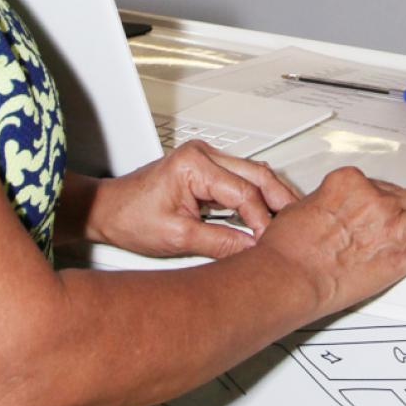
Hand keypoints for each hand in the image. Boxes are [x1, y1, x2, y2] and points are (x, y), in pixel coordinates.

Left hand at [84, 142, 299, 259]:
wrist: (107, 210)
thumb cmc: (130, 217)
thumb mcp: (177, 237)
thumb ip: (219, 243)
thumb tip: (251, 251)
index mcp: (194, 164)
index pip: (244, 193)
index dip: (262, 222)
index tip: (270, 244)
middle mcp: (203, 154)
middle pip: (258, 175)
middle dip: (281, 202)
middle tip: (297, 228)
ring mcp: (206, 158)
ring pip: (254, 174)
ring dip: (273, 197)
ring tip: (289, 222)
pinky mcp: (207, 168)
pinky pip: (243, 178)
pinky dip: (259, 196)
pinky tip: (269, 214)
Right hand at [260, 166, 405, 316]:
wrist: (289, 276)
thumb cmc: (288, 250)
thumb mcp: (304, 210)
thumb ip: (332, 208)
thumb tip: (340, 215)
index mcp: (348, 183)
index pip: (381, 185)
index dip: (393, 197)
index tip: (401, 201)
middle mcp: (374, 199)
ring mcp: (391, 224)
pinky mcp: (401, 253)